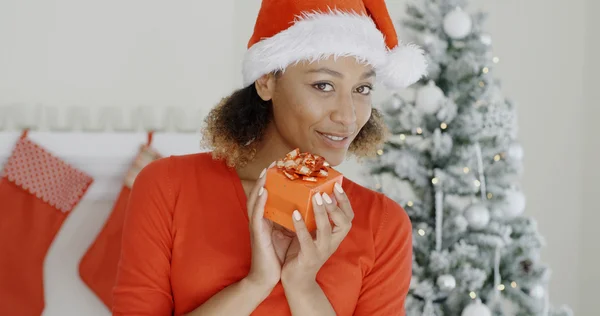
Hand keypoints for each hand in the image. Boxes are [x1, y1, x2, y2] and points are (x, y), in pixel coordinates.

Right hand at [245, 166, 292, 288]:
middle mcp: (260, 219)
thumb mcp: (286, 233)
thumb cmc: (277, 256)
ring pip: (255, 200)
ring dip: (261, 184)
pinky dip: (260, 201)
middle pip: (259, 192)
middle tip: (275, 161)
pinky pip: (257, 214)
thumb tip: (305, 206)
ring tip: (268, 171)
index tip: (281, 165)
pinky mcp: (257, 234)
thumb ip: (291, 220)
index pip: (268, 194)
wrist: (267, 278)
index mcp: (267, 218)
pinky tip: (264, 191)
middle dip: (266, 176)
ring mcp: (257, 225)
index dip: (273, 180)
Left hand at [281, 182, 353, 287]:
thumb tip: (310, 193)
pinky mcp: (308, 258)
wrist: (296, 281)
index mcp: (335, 236)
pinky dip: (301, 226)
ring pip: (326, 230)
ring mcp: (321, 251)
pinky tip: (295, 214)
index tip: (338, 186)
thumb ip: (314, 218)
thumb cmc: (302, 252)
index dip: (345, 202)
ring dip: (321, 212)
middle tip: (326, 192)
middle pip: (345, 223)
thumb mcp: (313, 233)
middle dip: (337, 206)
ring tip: (315, 198)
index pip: (348, 217)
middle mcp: (332, 243)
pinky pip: (306, 240)